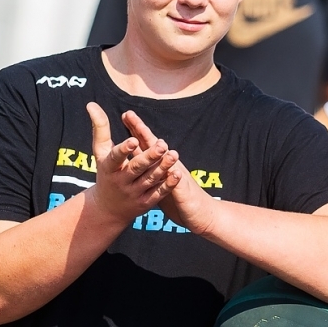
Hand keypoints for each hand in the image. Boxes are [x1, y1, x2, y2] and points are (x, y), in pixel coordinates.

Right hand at [82, 102, 178, 224]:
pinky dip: (167, 185)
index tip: (133, 140)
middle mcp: (120, 181)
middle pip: (136, 168)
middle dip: (149, 157)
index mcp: (109, 168)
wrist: (107, 209)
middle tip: (162, 144)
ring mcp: (133, 194)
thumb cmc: (105, 172)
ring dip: (162, 168)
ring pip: (149, 180)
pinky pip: (157, 193)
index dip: (124, 150)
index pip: (115, 158)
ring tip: (174, 154)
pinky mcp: (145, 203)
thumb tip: (91, 103)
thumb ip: (100, 128)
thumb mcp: (99, 152)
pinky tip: (177, 174)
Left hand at [121, 111, 217, 235]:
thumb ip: (150, 169)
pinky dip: (174, 177)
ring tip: (152, 137)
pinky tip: (173, 170)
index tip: (125, 114)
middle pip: (153, 145)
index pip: (146, 143)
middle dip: (142, 131)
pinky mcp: (183, 191)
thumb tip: (136, 158)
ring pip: (167, 160)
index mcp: (161, 164)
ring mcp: (177, 176)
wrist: (202, 212)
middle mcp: (170, 165)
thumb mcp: (162, 182)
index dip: (136, 130)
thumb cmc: (179, 199)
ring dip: (160, 150)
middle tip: (130, 115)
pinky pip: (178, 183)